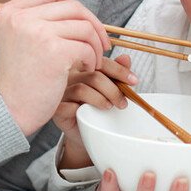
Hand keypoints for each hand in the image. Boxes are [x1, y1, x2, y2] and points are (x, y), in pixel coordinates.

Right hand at [0, 0, 110, 136]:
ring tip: (91, 60)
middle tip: (100, 44)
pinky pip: (86, 46)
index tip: (83, 24)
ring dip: (95, 44)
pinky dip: (92, 58)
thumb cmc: (22, 76)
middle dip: (93, 25)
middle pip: (73, 5)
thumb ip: (39, 9)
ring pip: (84, 26)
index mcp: (11, 10)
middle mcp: (21, 17)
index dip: (75, 4)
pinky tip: (85, 69)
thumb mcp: (22, 36)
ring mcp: (36, 32)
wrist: (11, 109)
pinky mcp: (53, 50)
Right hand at [53, 55, 136, 169]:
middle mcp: (69, 76)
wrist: (83, 132)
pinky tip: (90, 115)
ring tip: (109, 107)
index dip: (119, 70)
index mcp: (83, 67)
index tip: (134, 81)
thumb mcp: (110, 90)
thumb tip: (126, 58)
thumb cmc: (97, 108)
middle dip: (113, 90)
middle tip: (123, 103)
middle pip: (93, 76)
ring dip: (101, 99)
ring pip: (82, 89)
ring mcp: (61, 92)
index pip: (101, 62)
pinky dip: (84, 110)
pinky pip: (70, 106)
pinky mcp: (56, 109)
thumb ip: (117, 74)